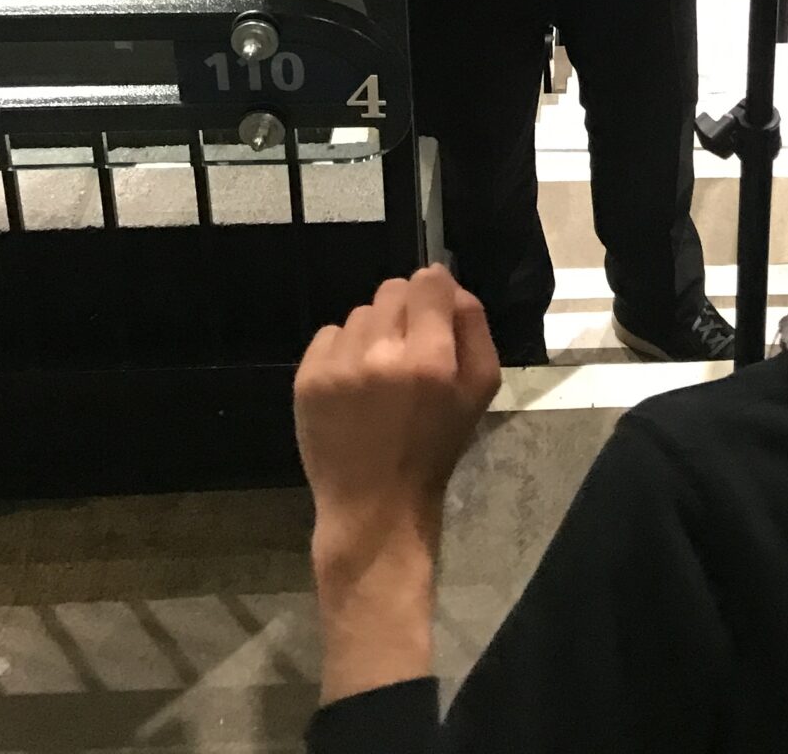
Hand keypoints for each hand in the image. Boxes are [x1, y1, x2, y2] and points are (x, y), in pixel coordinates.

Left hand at [295, 268, 501, 578]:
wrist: (375, 506)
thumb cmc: (435, 448)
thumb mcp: (480, 392)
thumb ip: (474, 328)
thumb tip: (450, 288)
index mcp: (430, 359)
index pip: (429, 281)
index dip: (435, 292)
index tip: (434, 315)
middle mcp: (381, 353)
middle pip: (393, 289)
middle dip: (405, 312)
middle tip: (408, 350)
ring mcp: (339, 366)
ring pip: (362, 313)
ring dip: (374, 333)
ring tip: (378, 375)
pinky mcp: (307, 379)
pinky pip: (329, 333)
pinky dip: (343, 351)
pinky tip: (352, 386)